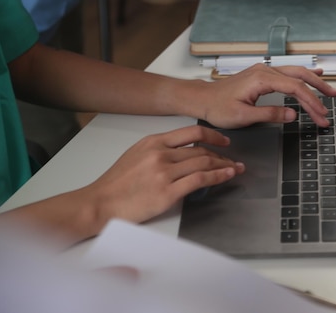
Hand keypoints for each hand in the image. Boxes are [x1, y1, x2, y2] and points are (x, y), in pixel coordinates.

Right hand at [81, 125, 244, 226]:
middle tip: (233, 161)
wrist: (100, 203)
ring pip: (203, 163)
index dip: (212, 135)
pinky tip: (226, 176)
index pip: (191, 132)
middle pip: (201, 150)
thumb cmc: (116, 183)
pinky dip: (217, 176)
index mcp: (153, 142)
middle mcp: (160, 154)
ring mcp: (164, 173)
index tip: (224, 141)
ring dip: (223, 166)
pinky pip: (200, 180)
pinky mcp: (167, 192)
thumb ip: (159, 151)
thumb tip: (184, 153)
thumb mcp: (136, 155)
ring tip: (234, 169)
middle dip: (222, 155)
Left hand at [197, 64, 335, 128]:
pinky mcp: (263, 76)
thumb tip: (293, 114)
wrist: (203, 99)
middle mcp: (265, 71)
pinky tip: (314, 74)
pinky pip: (288, 73)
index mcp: (261, 79)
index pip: (295, 89)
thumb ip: (270, 114)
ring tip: (330, 90)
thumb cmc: (218, 107)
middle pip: (300, 77)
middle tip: (333, 100)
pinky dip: (303, 75)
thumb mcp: (243, 116)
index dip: (311, 102)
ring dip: (314, 81)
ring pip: (296, 73)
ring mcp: (264, 71)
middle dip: (319, 89)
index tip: (321, 115)